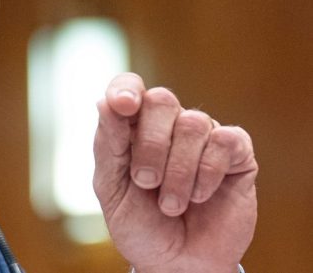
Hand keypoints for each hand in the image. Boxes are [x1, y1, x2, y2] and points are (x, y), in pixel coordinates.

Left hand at [93, 73, 257, 272]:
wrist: (177, 265)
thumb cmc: (140, 225)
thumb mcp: (111, 187)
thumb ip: (108, 144)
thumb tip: (104, 102)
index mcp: (133, 127)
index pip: (129, 87)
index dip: (126, 89)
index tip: (123, 105)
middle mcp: (169, 124)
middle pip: (161, 100)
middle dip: (151, 145)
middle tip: (146, 182)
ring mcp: (204, 137)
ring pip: (193, 123)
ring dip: (178, 171)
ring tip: (171, 203)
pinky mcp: (237, 153)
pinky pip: (225, 141)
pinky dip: (207, 173)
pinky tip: (199, 196)